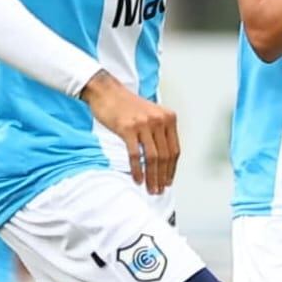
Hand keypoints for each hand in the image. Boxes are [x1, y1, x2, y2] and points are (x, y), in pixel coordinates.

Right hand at [82, 70, 179, 194]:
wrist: (106, 92)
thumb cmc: (126, 105)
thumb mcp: (150, 115)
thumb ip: (159, 132)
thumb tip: (162, 160)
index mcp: (168, 118)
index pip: (175, 149)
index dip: (172, 169)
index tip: (168, 181)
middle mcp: (159, 120)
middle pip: (165, 156)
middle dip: (162, 176)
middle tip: (159, 190)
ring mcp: (144, 124)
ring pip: (153, 158)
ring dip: (152, 177)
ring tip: (150, 189)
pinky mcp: (128, 128)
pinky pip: (136, 155)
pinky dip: (138, 170)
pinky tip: (137, 179)